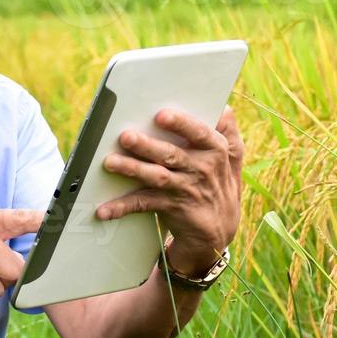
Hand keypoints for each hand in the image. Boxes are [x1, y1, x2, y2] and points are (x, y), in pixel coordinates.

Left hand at [96, 105, 245, 271]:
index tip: (161, 115)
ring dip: (133, 169)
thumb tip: (224, 107)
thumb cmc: (219, 184)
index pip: (200, 133)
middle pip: (172, 154)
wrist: (218, 231)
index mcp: (216, 151)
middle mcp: (202, 169)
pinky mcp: (171, 208)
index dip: (181, 124)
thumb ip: (228, 132)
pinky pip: (144, 205)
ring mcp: (186, 189)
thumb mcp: (232, 159)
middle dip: (148, 145)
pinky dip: (123, 207)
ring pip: (157, 177)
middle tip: (126, 136)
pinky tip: (104, 209)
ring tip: (110, 162)